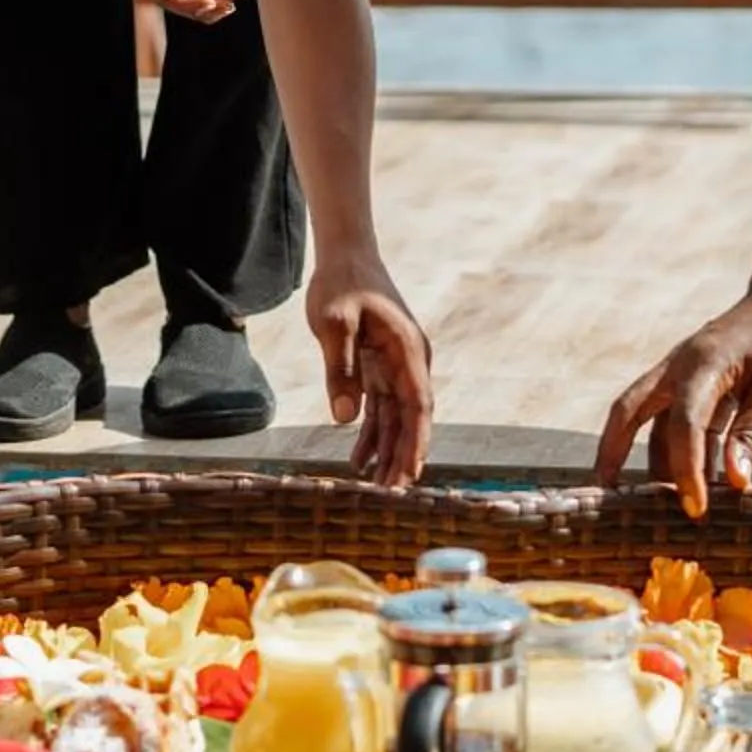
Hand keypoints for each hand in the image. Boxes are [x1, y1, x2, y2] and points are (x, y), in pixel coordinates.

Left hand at [309, 255, 434, 487]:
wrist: (346, 256)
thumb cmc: (342, 284)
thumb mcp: (333, 323)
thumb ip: (340, 369)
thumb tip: (345, 419)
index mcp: (407, 350)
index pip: (418, 406)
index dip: (416, 442)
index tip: (410, 474)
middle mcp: (409, 362)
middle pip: (410, 418)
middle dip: (402, 456)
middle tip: (391, 495)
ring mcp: (396, 366)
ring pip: (396, 417)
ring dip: (388, 450)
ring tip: (376, 486)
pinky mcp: (380, 367)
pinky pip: (380, 407)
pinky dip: (372, 433)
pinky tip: (360, 460)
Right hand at [594, 281, 751, 519]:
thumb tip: (735, 481)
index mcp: (704, 363)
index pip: (684, 422)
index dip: (686, 468)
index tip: (696, 508)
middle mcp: (679, 367)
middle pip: (629, 411)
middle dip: (612, 452)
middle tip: (606, 496)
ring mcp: (680, 373)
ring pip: (648, 420)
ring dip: (651, 460)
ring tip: (659, 509)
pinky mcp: (691, 383)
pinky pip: (673, 420)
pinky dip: (677, 451)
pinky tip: (693, 483)